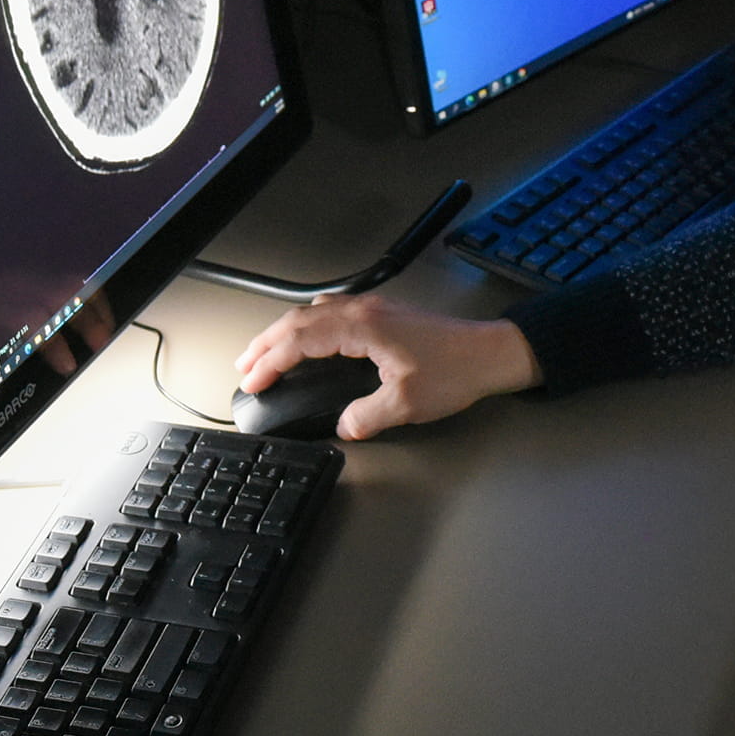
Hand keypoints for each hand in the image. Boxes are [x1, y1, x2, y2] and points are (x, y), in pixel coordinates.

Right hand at [231, 292, 539, 440]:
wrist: (490, 352)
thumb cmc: (455, 370)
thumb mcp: (406, 403)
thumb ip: (366, 416)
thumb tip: (343, 426)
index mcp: (362, 327)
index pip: (300, 341)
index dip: (270, 362)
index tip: (251, 381)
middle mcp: (363, 311)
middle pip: (299, 321)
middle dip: (266, 344)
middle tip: (244, 367)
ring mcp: (374, 309)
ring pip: (313, 314)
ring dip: (284, 333)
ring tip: (265, 353)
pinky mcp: (384, 315)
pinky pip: (331, 313)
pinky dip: (308, 327)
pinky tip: (308, 339)